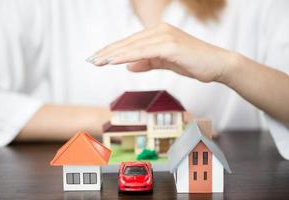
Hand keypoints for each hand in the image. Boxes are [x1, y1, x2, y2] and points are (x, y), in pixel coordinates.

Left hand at [87, 23, 234, 82]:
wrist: (217, 64)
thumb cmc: (194, 63)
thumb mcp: (166, 63)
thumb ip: (147, 63)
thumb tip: (128, 66)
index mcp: (158, 34)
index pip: (131, 42)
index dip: (113, 50)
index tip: (98, 58)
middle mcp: (160, 31)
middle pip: (128, 42)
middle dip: (108, 52)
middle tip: (91, 60)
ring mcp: (165, 36)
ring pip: (133, 46)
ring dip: (113, 54)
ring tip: (97, 61)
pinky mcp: (170, 45)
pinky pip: (143, 51)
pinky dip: (127, 56)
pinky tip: (113, 61)